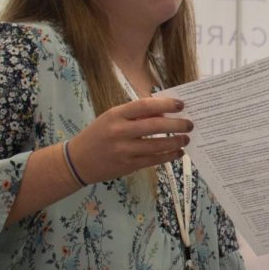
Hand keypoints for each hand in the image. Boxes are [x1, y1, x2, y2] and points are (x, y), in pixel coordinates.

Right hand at [68, 96, 192, 183]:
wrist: (78, 161)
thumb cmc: (98, 135)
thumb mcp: (111, 118)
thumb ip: (135, 115)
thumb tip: (164, 112)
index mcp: (115, 115)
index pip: (144, 106)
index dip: (165, 104)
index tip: (180, 105)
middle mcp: (119, 132)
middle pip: (154, 126)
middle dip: (176, 125)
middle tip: (190, 124)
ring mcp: (124, 150)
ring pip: (156, 145)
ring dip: (175, 142)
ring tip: (186, 139)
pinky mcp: (128, 166)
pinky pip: (153, 160)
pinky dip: (168, 156)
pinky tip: (178, 153)